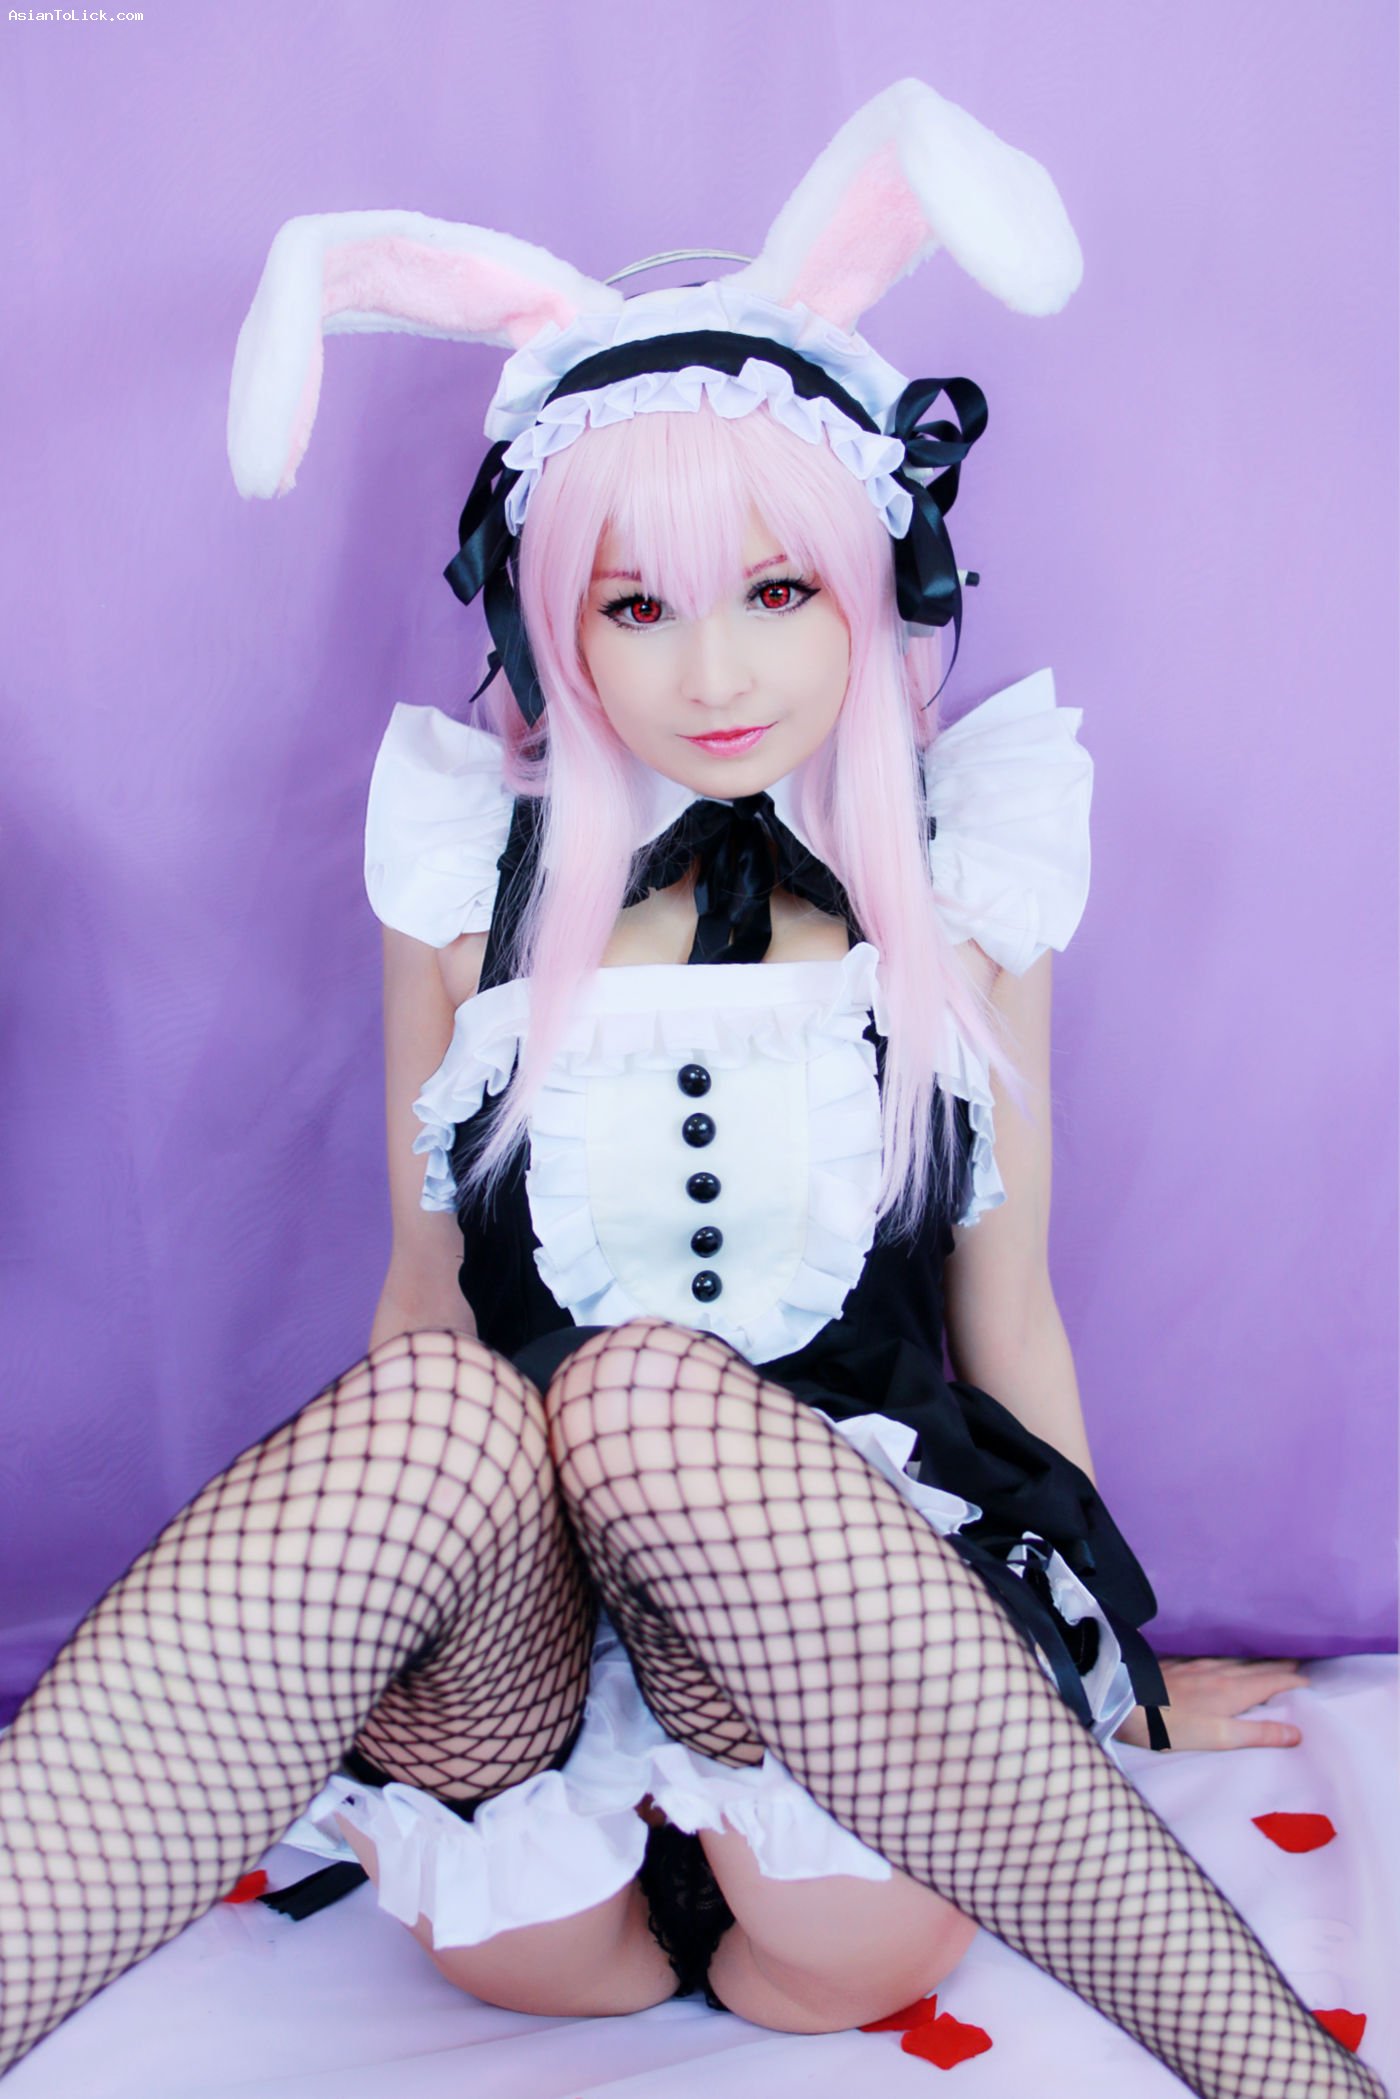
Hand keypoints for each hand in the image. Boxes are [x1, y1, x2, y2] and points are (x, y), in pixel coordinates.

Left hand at [1114, 1657, 1308, 1751]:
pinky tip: (1224, 1660)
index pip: (1272, 1682)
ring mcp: (1197, 1665)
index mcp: (1232, 1690)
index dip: (1293, 1681)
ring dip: (1256, 1660)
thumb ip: (1257, 1734)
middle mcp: (1218, 1671)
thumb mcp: (1219, 1737)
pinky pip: (1215, 1657)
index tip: (1310, 1683)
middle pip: (1257, 1666)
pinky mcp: (1178, 1665)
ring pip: (1236, 1660)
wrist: (1124, 1701)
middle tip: (1298, 1663)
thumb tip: (1297, 1733)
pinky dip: (1231, 1659)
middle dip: (1280, 1665)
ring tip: (1269, 1660)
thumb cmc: (1172, 1726)